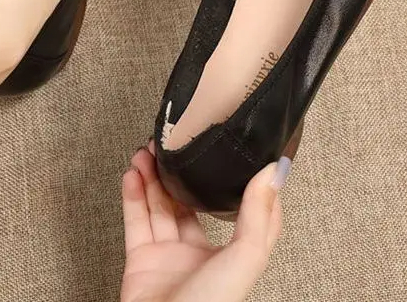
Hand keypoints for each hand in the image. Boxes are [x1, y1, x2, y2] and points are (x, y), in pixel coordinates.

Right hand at [120, 138, 296, 301]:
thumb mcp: (244, 258)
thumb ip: (258, 214)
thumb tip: (274, 172)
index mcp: (230, 255)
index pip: (238, 211)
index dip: (234, 183)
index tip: (232, 153)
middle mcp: (199, 253)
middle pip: (188, 202)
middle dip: (178, 174)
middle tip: (169, 145)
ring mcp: (169, 256)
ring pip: (159, 207)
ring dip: (151, 178)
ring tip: (145, 152)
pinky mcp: (141, 261)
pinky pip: (136, 221)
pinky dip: (132, 196)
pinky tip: (132, 174)